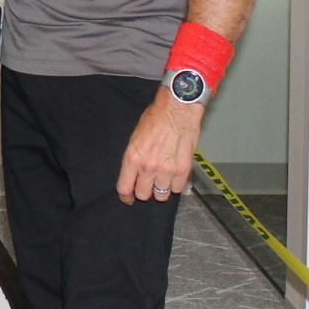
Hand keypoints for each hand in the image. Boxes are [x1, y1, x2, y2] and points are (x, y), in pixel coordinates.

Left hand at [117, 87, 202, 204]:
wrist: (177, 109)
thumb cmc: (156, 118)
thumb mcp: (135, 138)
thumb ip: (134, 159)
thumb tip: (134, 175)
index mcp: (133, 158)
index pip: (125, 189)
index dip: (126, 197)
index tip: (129, 198)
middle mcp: (148, 167)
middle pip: (143, 195)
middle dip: (144, 191)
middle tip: (148, 184)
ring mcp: (167, 170)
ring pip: (161, 194)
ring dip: (161, 189)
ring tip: (163, 178)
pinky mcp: (183, 169)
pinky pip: (178, 188)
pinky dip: (176, 184)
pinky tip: (174, 175)